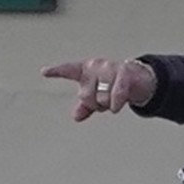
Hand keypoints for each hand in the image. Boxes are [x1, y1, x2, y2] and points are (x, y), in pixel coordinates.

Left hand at [41, 58, 157, 121]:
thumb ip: (85, 106)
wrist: (138, 78)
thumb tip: (75, 117)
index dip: (57, 71)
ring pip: (101, 98)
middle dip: (95, 104)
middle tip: (105, 100)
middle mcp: (96, 66)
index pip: (69, 70)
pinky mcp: (124, 72)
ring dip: (108, 105)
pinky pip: (116, 95)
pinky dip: (115, 104)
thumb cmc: (113, 84)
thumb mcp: (97, 95)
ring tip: (114, 99)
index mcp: (86, 70)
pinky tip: (115, 108)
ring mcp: (110, 68)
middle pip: (85, 96)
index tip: (44, 72)